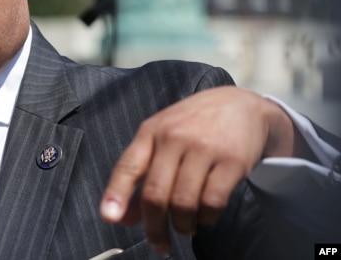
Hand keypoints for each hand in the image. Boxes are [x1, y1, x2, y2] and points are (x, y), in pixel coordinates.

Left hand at [100, 86, 295, 254]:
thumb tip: (123, 217)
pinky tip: (205, 216)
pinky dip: (206, 218)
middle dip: (154, 227)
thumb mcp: (161, 138)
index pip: (128, 165)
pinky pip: (212, 202)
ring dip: (182, 225)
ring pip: (183, 203)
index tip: (109, 218)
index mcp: (150, 131)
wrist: (239, 105)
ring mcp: (203, 148)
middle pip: (155, 194)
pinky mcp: (231, 160)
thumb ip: (141, 174)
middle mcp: (174, 137)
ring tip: (185, 227)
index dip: (116, 194)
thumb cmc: (193, 125)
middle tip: (159, 244)